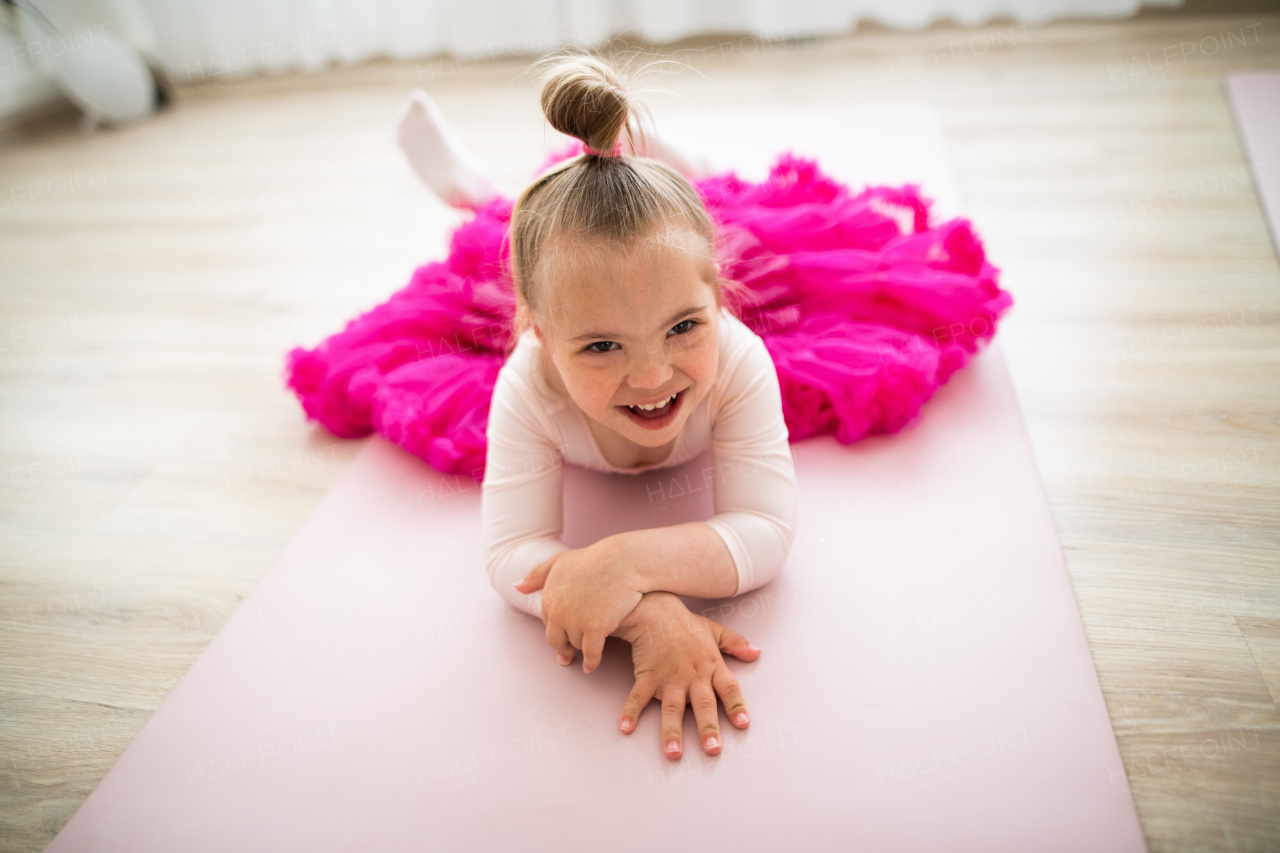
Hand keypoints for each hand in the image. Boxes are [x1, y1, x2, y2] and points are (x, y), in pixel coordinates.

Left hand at [514, 540, 644, 674]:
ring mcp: (576, 621)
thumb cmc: (593, 559)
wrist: (622, 562)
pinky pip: (590, 653)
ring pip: (575, 644)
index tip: (562, 635)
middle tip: (568, 654)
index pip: (548, 622)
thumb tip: (517, 587)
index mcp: (549, 597)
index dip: (557, 627)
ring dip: (582, 647)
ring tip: (589, 649)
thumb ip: (537, 575)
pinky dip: (591, 662)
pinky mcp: (595, 628)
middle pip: (556, 639)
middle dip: (563, 646)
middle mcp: (558, 611)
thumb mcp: (560, 562)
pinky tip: (591, 666)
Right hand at [613, 592, 759, 759]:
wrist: (654, 610)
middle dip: (708, 727)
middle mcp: (693, 675)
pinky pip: (639, 696)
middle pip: (703, 704)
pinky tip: (625, 727)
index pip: (729, 688)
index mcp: (711, 665)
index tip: (743, 724)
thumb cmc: (685, 624)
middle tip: (713, 750)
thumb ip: (735, 643)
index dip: (736, 706)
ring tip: (674, 753)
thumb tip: (756, 652)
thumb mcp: (714, 631)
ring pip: (672, 708)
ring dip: (672, 731)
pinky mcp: (648, 676)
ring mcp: (669, 677)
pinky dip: (631, 711)